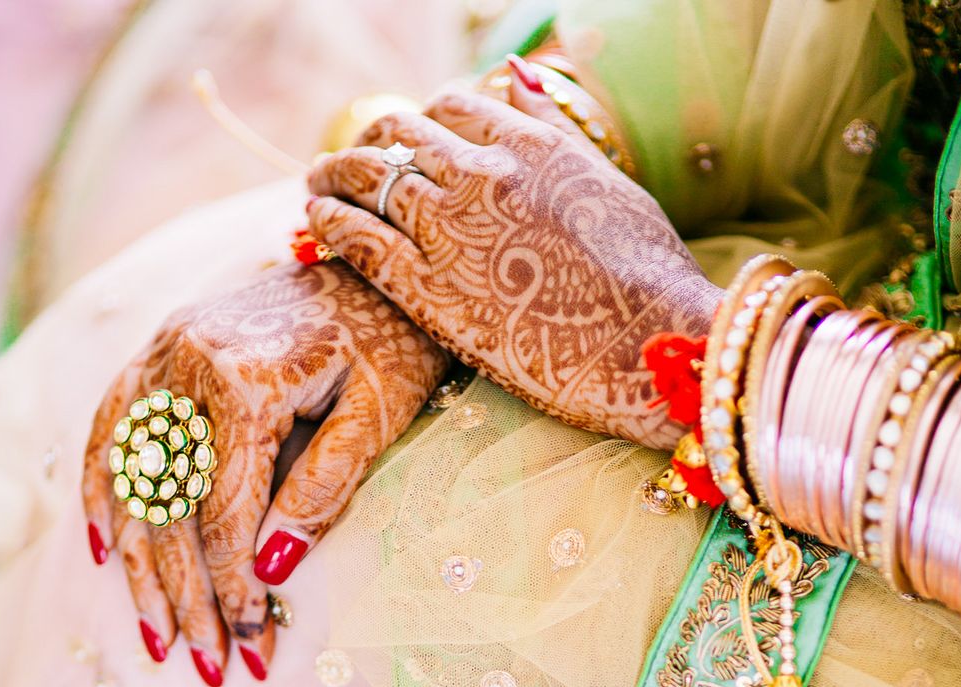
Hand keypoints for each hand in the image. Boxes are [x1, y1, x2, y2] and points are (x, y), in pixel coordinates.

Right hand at [83, 261, 448, 683]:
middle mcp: (185, 361)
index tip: (251, 644)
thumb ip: (322, 493)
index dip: (234, 587)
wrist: (375, 269)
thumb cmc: (391, 345)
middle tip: (206, 664)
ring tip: (157, 634)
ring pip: (133, 480)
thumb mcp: (375, 419)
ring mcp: (161, 352)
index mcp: (244, 378)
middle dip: (189, 596)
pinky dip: (102, 491)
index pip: (224, 512)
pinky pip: (111, 429)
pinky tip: (107, 549)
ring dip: (142, 566)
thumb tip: (269, 572)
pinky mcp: (156, 351)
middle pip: (171, 507)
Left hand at [305, 59, 720, 448]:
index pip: (452, 106)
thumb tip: (514, 73)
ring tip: (316, 184)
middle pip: (401, 134)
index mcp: (528, 142)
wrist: (646, 339)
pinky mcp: (429, 289)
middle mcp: (482, 172)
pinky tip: (314, 220)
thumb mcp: (607, 181)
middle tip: (348, 161)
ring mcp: (452, 229)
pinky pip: (359, 238)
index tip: (408, 140)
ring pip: (369, 178)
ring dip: (334, 175)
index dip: (422, 122)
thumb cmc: (645, 271)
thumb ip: (553, 127)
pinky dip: (330, 221)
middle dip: (369, 142)